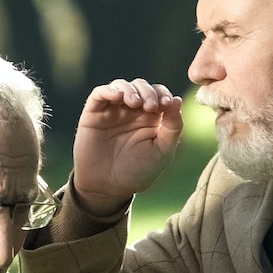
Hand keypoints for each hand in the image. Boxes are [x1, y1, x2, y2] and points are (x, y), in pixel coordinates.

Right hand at [72, 77, 183, 215]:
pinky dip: (109, 90)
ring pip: (122, 85)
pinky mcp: (94, 113)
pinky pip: (100, 93)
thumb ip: (173, 127)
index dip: (163, 94)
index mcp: (151, 118)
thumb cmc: (137, 172)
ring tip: (135, 103)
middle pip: (142, 86)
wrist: (107, 187)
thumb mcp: (162, 151)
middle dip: (149, 92)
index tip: (166, 104)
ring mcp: (113, 110)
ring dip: (131, 89)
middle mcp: (132, 111)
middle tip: (151, 106)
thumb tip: (178, 99)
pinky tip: (117, 96)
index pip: (160, 94)